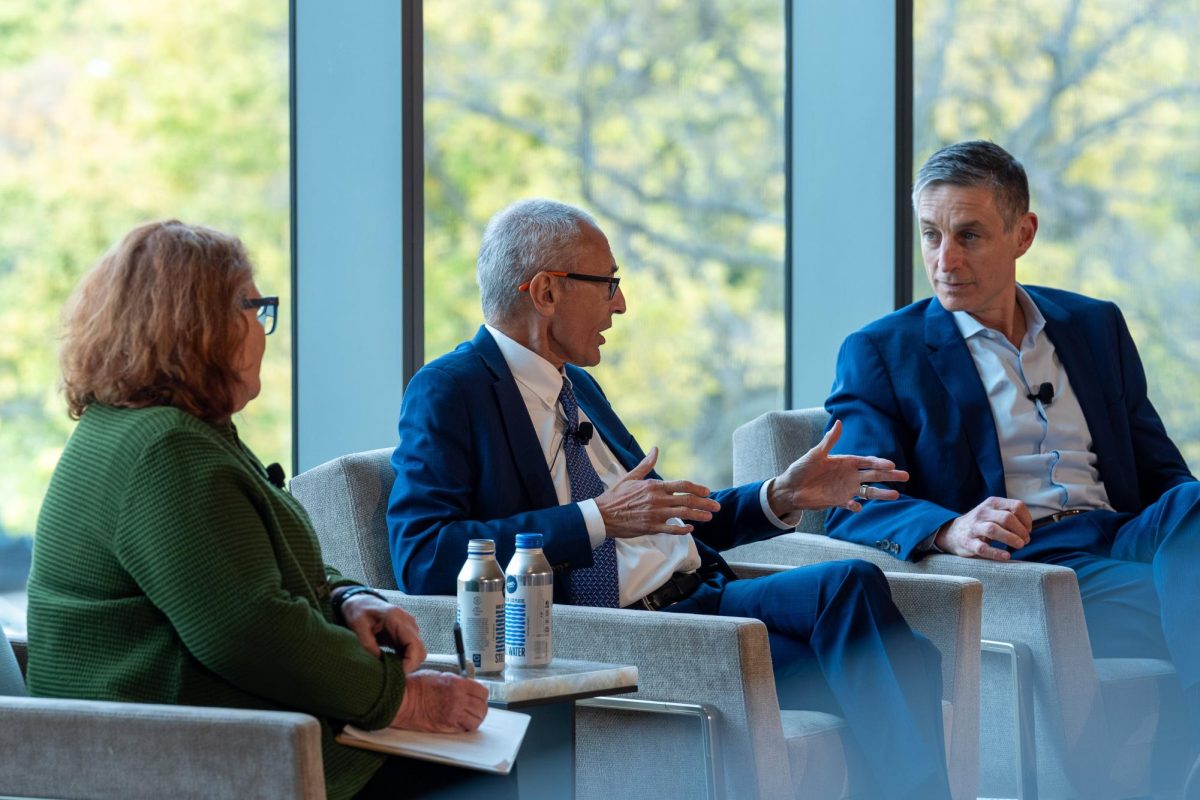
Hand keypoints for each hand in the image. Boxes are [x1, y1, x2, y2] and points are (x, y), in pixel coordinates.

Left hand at [339, 592, 426, 671]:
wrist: (359, 601)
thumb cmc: (358, 611)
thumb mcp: (358, 627)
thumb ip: (368, 644)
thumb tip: (379, 663)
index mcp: (397, 618)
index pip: (414, 644)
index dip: (410, 663)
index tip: (397, 674)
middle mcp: (408, 623)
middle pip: (420, 651)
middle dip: (410, 666)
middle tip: (393, 675)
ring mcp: (408, 628)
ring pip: (418, 652)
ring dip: (407, 663)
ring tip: (391, 670)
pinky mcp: (405, 634)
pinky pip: (411, 650)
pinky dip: (404, 660)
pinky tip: (392, 663)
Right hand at [391, 670, 489, 733]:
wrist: (404, 700)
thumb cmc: (416, 687)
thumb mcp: (440, 676)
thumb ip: (456, 681)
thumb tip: (465, 686)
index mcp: (458, 684)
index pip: (482, 692)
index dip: (481, 696)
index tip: (478, 698)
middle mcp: (459, 698)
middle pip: (482, 707)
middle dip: (480, 708)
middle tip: (475, 709)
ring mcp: (454, 713)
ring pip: (477, 719)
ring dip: (475, 719)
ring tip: (469, 718)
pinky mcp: (448, 725)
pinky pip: (466, 729)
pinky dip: (466, 727)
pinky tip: (461, 724)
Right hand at [593, 446, 720, 537]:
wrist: (602, 515)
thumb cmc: (616, 496)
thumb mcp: (631, 477)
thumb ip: (647, 464)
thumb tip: (655, 449)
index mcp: (654, 486)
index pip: (683, 485)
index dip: (698, 488)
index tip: (708, 492)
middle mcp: (658, 499)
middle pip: (688, 500)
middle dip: (705, 503)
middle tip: (717, 506)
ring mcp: (655, 514)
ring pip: (683, 514)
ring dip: (699, 515)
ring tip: (709, 517)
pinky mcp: (651, 527)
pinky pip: (671, 529)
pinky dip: (683, 529)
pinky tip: (691, 528)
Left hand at [767, 419, 909, 515]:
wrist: (789, 488)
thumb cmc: (801, 468)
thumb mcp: (815, 454)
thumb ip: (829, 441)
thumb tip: (840, 422)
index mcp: (845, 462)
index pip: (867, 461)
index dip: (879, 463)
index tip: (891, 464)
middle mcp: (849, 475)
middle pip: (874, 475)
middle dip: (890, 475)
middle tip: (906, 476)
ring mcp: (846, 489)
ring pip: (868, 491)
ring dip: (881, 493)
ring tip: (896, 495)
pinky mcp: (839, 501)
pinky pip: (852, 504)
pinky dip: (855, 505)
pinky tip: (857, 506)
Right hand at [933, 497, 1032, 559]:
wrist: (953, 532)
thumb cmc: (980, 524)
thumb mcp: (993, 512)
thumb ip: (1009, 515)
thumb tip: (1028, 529)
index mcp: (992, 503)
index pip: (1016, 506)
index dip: (1027, 519)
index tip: (1028, 530)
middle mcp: (982, 513)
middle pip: (1007, 518)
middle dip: (1021, 531)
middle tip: (1025, 541)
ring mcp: (974, 527)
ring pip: (994, 530)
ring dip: (1011, 539)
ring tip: (1020, 546)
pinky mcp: (968, 542)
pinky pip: (983, 548)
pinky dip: (996, 553)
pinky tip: (1006, 556)